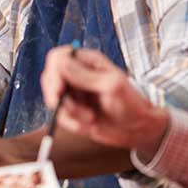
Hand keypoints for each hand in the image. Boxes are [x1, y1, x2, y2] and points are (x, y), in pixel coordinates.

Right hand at [40, 46, 169, 158]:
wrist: (138, 131)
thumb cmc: (132, 104)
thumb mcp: (110, 86)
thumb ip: (84, 75)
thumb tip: (61, 62)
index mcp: (87, 61)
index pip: (58, 57)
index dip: (54, 72)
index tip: (59, 90)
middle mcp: (77, 74)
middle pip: (49, 78)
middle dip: (58, 97)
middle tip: (71, 109)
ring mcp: (74, 93)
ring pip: (53, 99)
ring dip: (70, 113)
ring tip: (90, 118)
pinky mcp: (73, 110)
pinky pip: (60, 116)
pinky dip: (72, 123)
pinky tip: (88, 125)